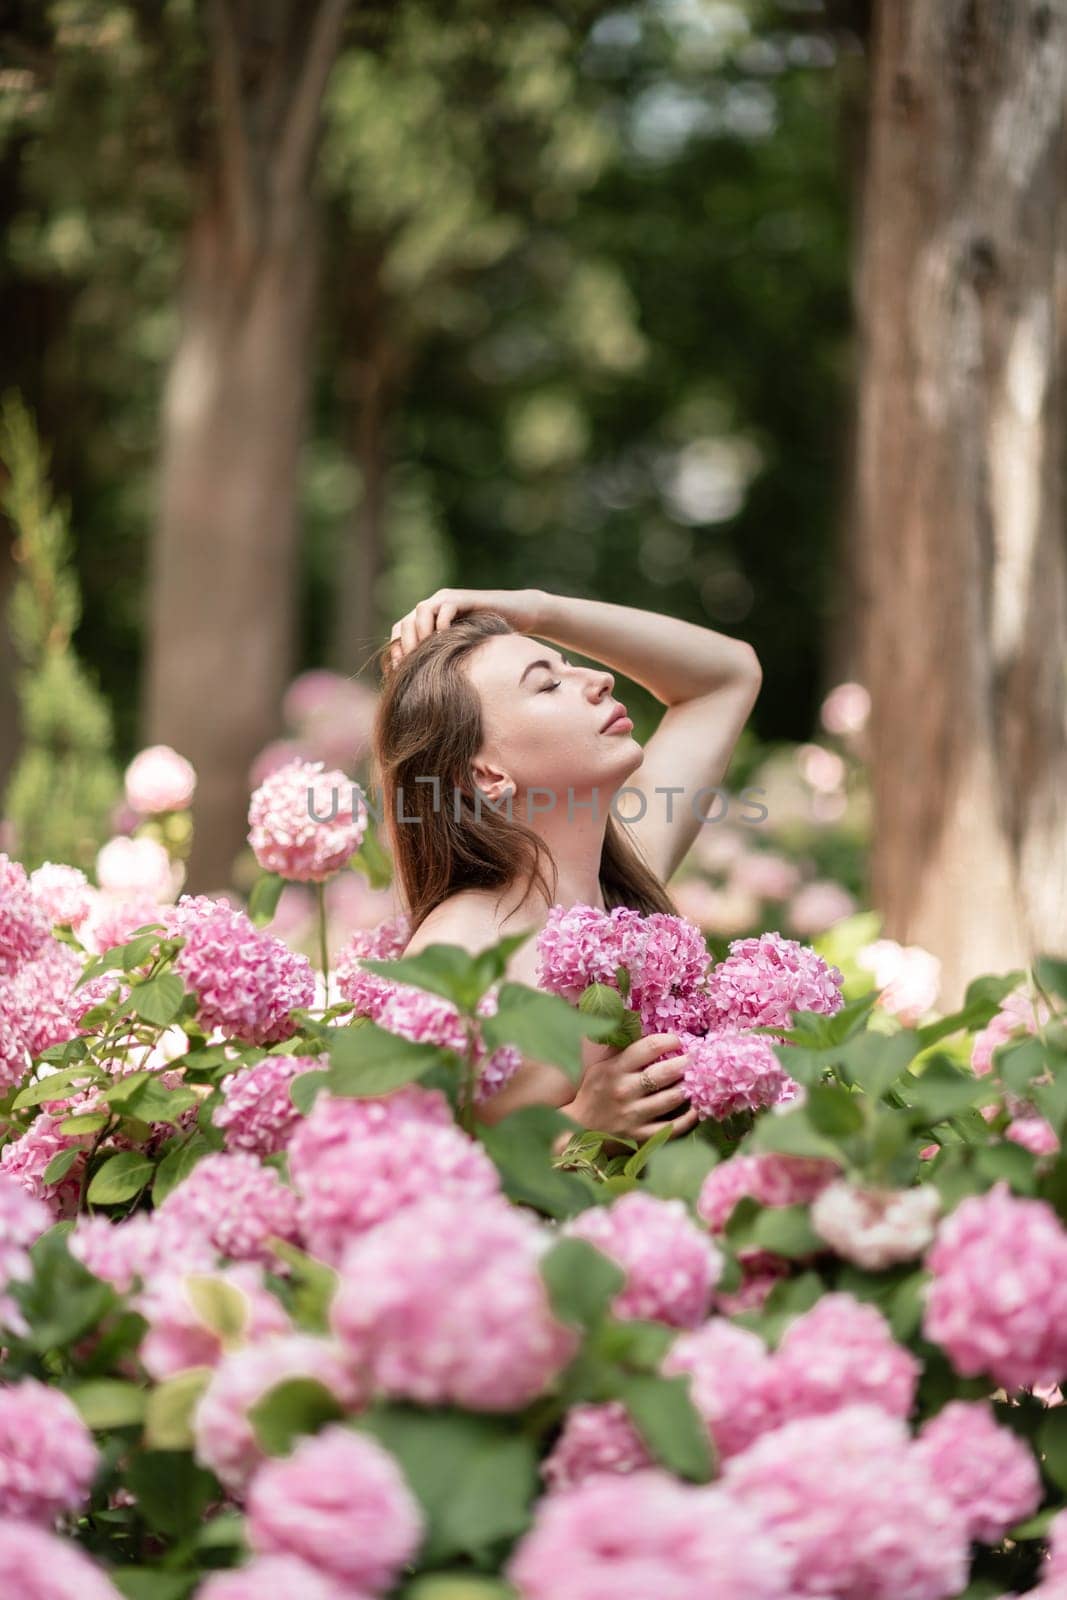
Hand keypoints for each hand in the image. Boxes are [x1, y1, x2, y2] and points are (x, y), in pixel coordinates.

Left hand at [387, 587, 546, 668]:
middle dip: (405, 646)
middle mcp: (434, 607)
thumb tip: (423, 692)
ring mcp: (448, 600)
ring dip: (421, 633)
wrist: (521, 614)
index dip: (395, 652)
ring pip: (421, 611)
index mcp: (428, 621)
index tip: (398, 674)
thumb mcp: (463, 654)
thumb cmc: (493, 639)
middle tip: (412, 666)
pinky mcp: (464, 598)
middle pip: (405, 622)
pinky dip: (443, 624)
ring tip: (429, 654)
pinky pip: (445, 607)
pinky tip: (449, 642)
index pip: (399, 632)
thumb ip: (444, 663)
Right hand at [562, 1032, 697, 1142]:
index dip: (669, 1041)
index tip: (678, 1041)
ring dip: (689, 1088)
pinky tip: (696, 1110)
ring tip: (698, 1081)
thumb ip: (620, 1050)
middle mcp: (625, 1090)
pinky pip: (671, 1128)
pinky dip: (687, 1119)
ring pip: (671, 1098)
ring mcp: (633, 1114)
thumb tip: (640, 1027)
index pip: (648, 1047)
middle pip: (664, 1073)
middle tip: (696, 1059)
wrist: (577, 1128)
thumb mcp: (600, 1066)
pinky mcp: (639, 1136)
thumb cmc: (593, 1093)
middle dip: (686, 1063)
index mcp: (615, 1068)